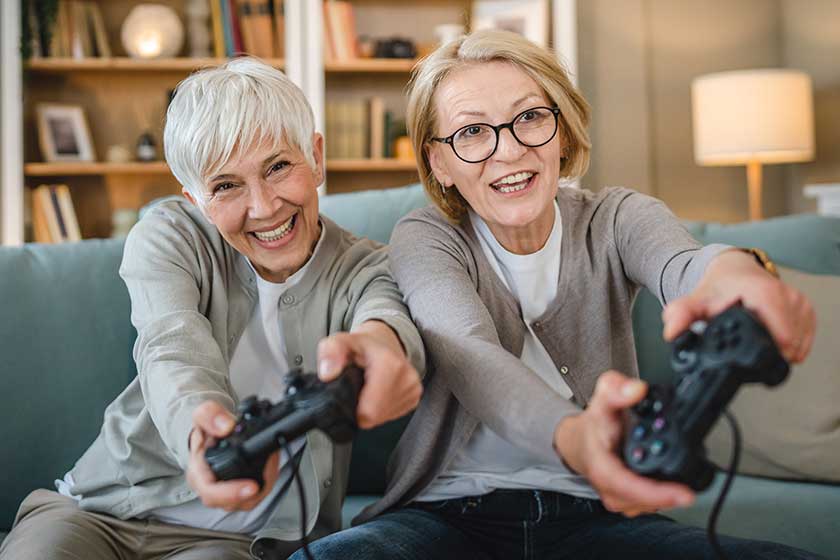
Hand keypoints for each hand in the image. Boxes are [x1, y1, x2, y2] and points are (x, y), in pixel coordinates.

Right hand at [185, 400, 279, 510]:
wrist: (211, 433)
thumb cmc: (207, 430)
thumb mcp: (203, 414)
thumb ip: (210, 415)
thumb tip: (226, 427)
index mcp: (198, 472)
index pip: (210, 491)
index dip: (230, 493)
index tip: (251, 487)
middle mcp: (209, 487)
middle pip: (230, 503)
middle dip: (251, 494)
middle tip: (267, 477)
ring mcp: (224, 492)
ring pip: (246, 502)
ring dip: (263, 485)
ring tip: (271, 462)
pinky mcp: (238, 492)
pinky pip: (254, 496)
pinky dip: (266, 482)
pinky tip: (270, 466)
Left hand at [317, 321, 421, 428]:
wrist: (385, 342)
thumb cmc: (362, 346)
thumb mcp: (340, 341)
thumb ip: (330, 353)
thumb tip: (328, 373)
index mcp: (390, 365)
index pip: (369, 412)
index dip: (352, 408)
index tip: (350, 391)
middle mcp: (407, 379)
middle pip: (375, 417)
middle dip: (360, 409)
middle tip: (357, 388)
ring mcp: (413, 390)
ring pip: (383, 419)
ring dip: (371, 409)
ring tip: (368, 388)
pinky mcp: (415, 398)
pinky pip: (391, 416)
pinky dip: (381, 409)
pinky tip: (378, 393)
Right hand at [553, 371, 694, 516]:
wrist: (578, 442)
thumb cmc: (591, 427)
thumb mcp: (600, 402)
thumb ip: (616, 389)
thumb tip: (637, 389)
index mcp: (601, 467)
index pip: (629, 486)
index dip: (657, 493)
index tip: (684, 493)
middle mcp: (609, 487)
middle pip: (644, 501)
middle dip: (669, 494)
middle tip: (691, 483)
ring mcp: (617, 497)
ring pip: (648, 506)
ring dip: (666, 495)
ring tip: (677, 479)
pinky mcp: (626, 501)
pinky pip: (648, 504)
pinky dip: (662, 495)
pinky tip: (667, 483)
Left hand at [663, 249, 814, 362]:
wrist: (734, 269)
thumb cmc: (718, 287)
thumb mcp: (696, 300)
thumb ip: (681, 315)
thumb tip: (671, 332)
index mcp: (764, 293)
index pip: (781, 334)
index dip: (769, 353)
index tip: (754, 360)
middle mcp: (786, 295)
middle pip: (789, 343)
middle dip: (769, 353)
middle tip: (747, 349)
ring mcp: (799, 302)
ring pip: (797, 343)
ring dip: (778, 349)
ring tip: (756, 339)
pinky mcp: (805, 309)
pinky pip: (804, 338)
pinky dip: (790, 344)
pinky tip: (770, 339)